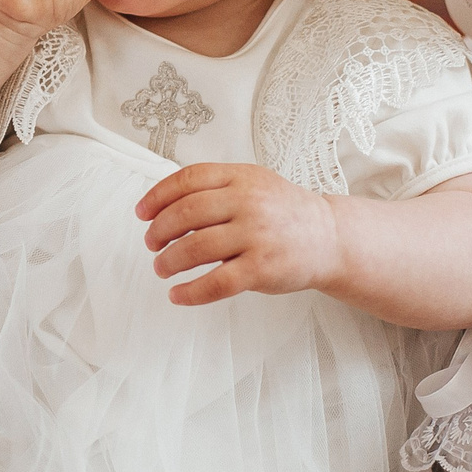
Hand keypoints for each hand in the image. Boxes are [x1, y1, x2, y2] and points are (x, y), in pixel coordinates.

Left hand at [137, 163, 338, 305]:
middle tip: (151, 244)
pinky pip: (216, 283)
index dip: (157, 197)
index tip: (142, 213)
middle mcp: (248, 202)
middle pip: (185, 214)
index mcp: (241, 176)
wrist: (329, 237)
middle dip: (159, 231)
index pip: (187, 179)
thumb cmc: (283, 212)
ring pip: (195, 248)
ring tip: (161, 268)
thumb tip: (163, 206)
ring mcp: (256, 235)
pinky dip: (190, 292)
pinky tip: (177, 295)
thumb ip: (216, 188)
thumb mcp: (253, 183)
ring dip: (168, 261)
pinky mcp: (262, 269)